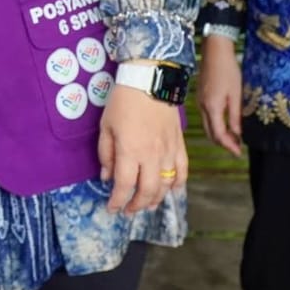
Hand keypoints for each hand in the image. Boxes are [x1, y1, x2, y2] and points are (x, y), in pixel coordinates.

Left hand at [98, 77, 186, 214]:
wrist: (150, 80)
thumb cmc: (123, 101)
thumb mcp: (105, 126)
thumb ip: (106, 154)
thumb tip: (107, 177)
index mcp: (130, 151)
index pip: (124, 186)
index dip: (117, 201)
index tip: (111, 209)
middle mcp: (151, 156)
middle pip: (147, 191)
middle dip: (137, 205)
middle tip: (128, 210)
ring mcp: (169, 151)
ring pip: (166, 185)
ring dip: (156, 199)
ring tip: (146, 204)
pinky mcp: (180, 144)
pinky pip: (183, 170)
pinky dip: (178, 184)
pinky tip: (172, 190)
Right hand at [198, 34, 244, 157]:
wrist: (215, 52)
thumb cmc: (228, 71)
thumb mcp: (236, 94)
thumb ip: (235, 116)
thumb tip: (238, 134)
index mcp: (212, 107)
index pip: (218, 134)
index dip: (229, 145)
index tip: (239, 153)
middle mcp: (203, 107)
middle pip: (210, 133)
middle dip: (223, 143)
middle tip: (237, 148)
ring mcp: (200, 102)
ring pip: (208, 126)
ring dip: (219, 134)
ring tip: (234, 138)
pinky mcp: (201, 96)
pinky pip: (207, 117)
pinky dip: (216, 125)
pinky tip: (226, 123)